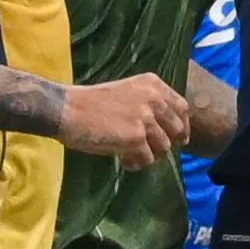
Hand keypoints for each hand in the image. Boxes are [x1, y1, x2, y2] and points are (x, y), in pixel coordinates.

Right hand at [56, 71, 189, 169]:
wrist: (67, 109)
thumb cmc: (91, 103)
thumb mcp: (127, 92)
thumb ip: (148, 104)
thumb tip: (167, 129)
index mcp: (153, 84)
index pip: (182, 107)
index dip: (182, 126)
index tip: (179, 138)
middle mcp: (153, 99)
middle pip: (176, 130)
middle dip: (166, 144)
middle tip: (151, 152)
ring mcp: (146, 119)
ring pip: (163, 148)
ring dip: (148, 155)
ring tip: (128, 155)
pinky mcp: (136, 139)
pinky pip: (146, 160)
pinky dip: (135, 164)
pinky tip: (122, 160)